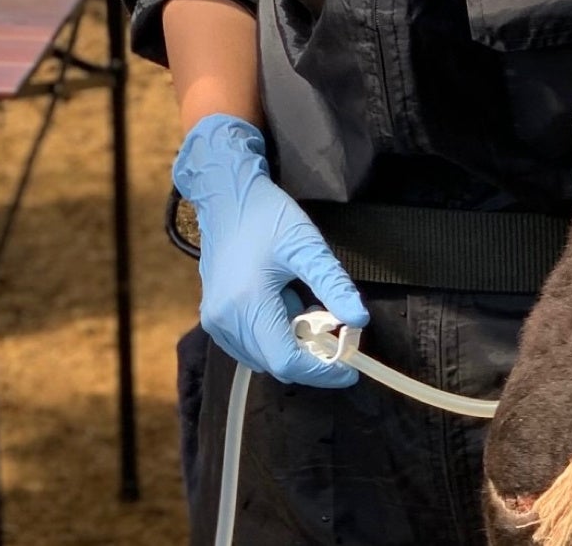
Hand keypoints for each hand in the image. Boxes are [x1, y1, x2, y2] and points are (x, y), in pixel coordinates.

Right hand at [173, 114, 367, 387]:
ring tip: (301, 308)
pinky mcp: (212, 319)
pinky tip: (280, 309)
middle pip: (276, 365)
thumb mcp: (307, 246)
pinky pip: (248, 348)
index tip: (349, 367)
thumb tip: (360, 321)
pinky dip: (272, 341)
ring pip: (262, 359)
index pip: (287, 361)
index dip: (322, 372)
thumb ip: (333, 285)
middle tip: (330, 326)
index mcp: (247, 303)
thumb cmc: (266, 218)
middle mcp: (225, 320)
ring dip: (290, 348)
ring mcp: (214, 321)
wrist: (225, 200)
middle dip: (309, 356)